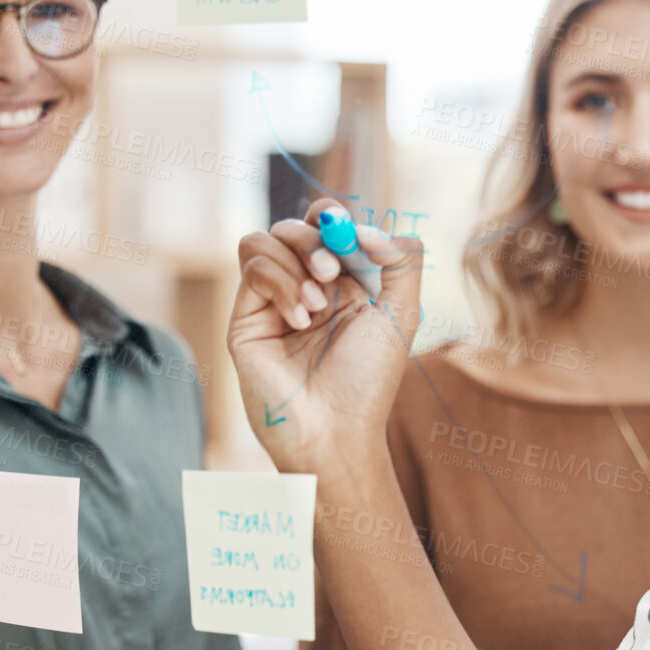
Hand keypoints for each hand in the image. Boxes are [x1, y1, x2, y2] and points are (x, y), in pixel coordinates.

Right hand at [228, 200, 423, 472]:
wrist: (333, 429)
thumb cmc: (370, 379)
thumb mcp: (403, 312)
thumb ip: (403, 259)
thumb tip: (366, 226)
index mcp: (344, 285)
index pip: (327, 227)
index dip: (335, 220)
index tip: (351, 239)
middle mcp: (306, 289)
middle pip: (293, 226)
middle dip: (314, 238)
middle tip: (331, 271)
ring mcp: (273, 303)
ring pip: (264, 240)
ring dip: (294, 260)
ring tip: (317, 305)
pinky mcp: (246, 319)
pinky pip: (252, 268)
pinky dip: (280, 283)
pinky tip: (299, 319)